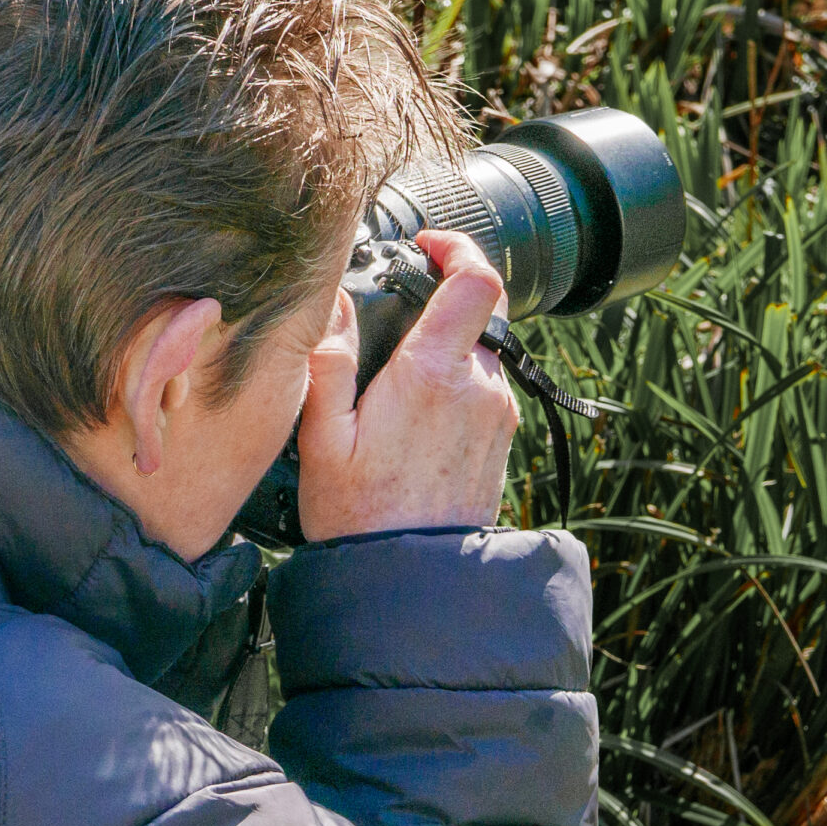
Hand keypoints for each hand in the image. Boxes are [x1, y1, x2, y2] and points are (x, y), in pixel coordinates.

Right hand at [296, 229, 520, 540]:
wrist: (410, 580)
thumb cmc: (361, 517)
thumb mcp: (323, 437)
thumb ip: (328, 362)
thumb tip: (327, 303)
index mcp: (433, 374)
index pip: (477, 280)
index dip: (458, 247)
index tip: (428, 245)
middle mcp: (480, 388)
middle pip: (480, 314)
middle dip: (441, 305)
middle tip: (399, 317)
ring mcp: (498, 416)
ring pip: (480, 354)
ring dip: (444, 353)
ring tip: (395, 385)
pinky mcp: (503, 440)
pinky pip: (483, 391)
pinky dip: (454, 387)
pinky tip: (414, 420)